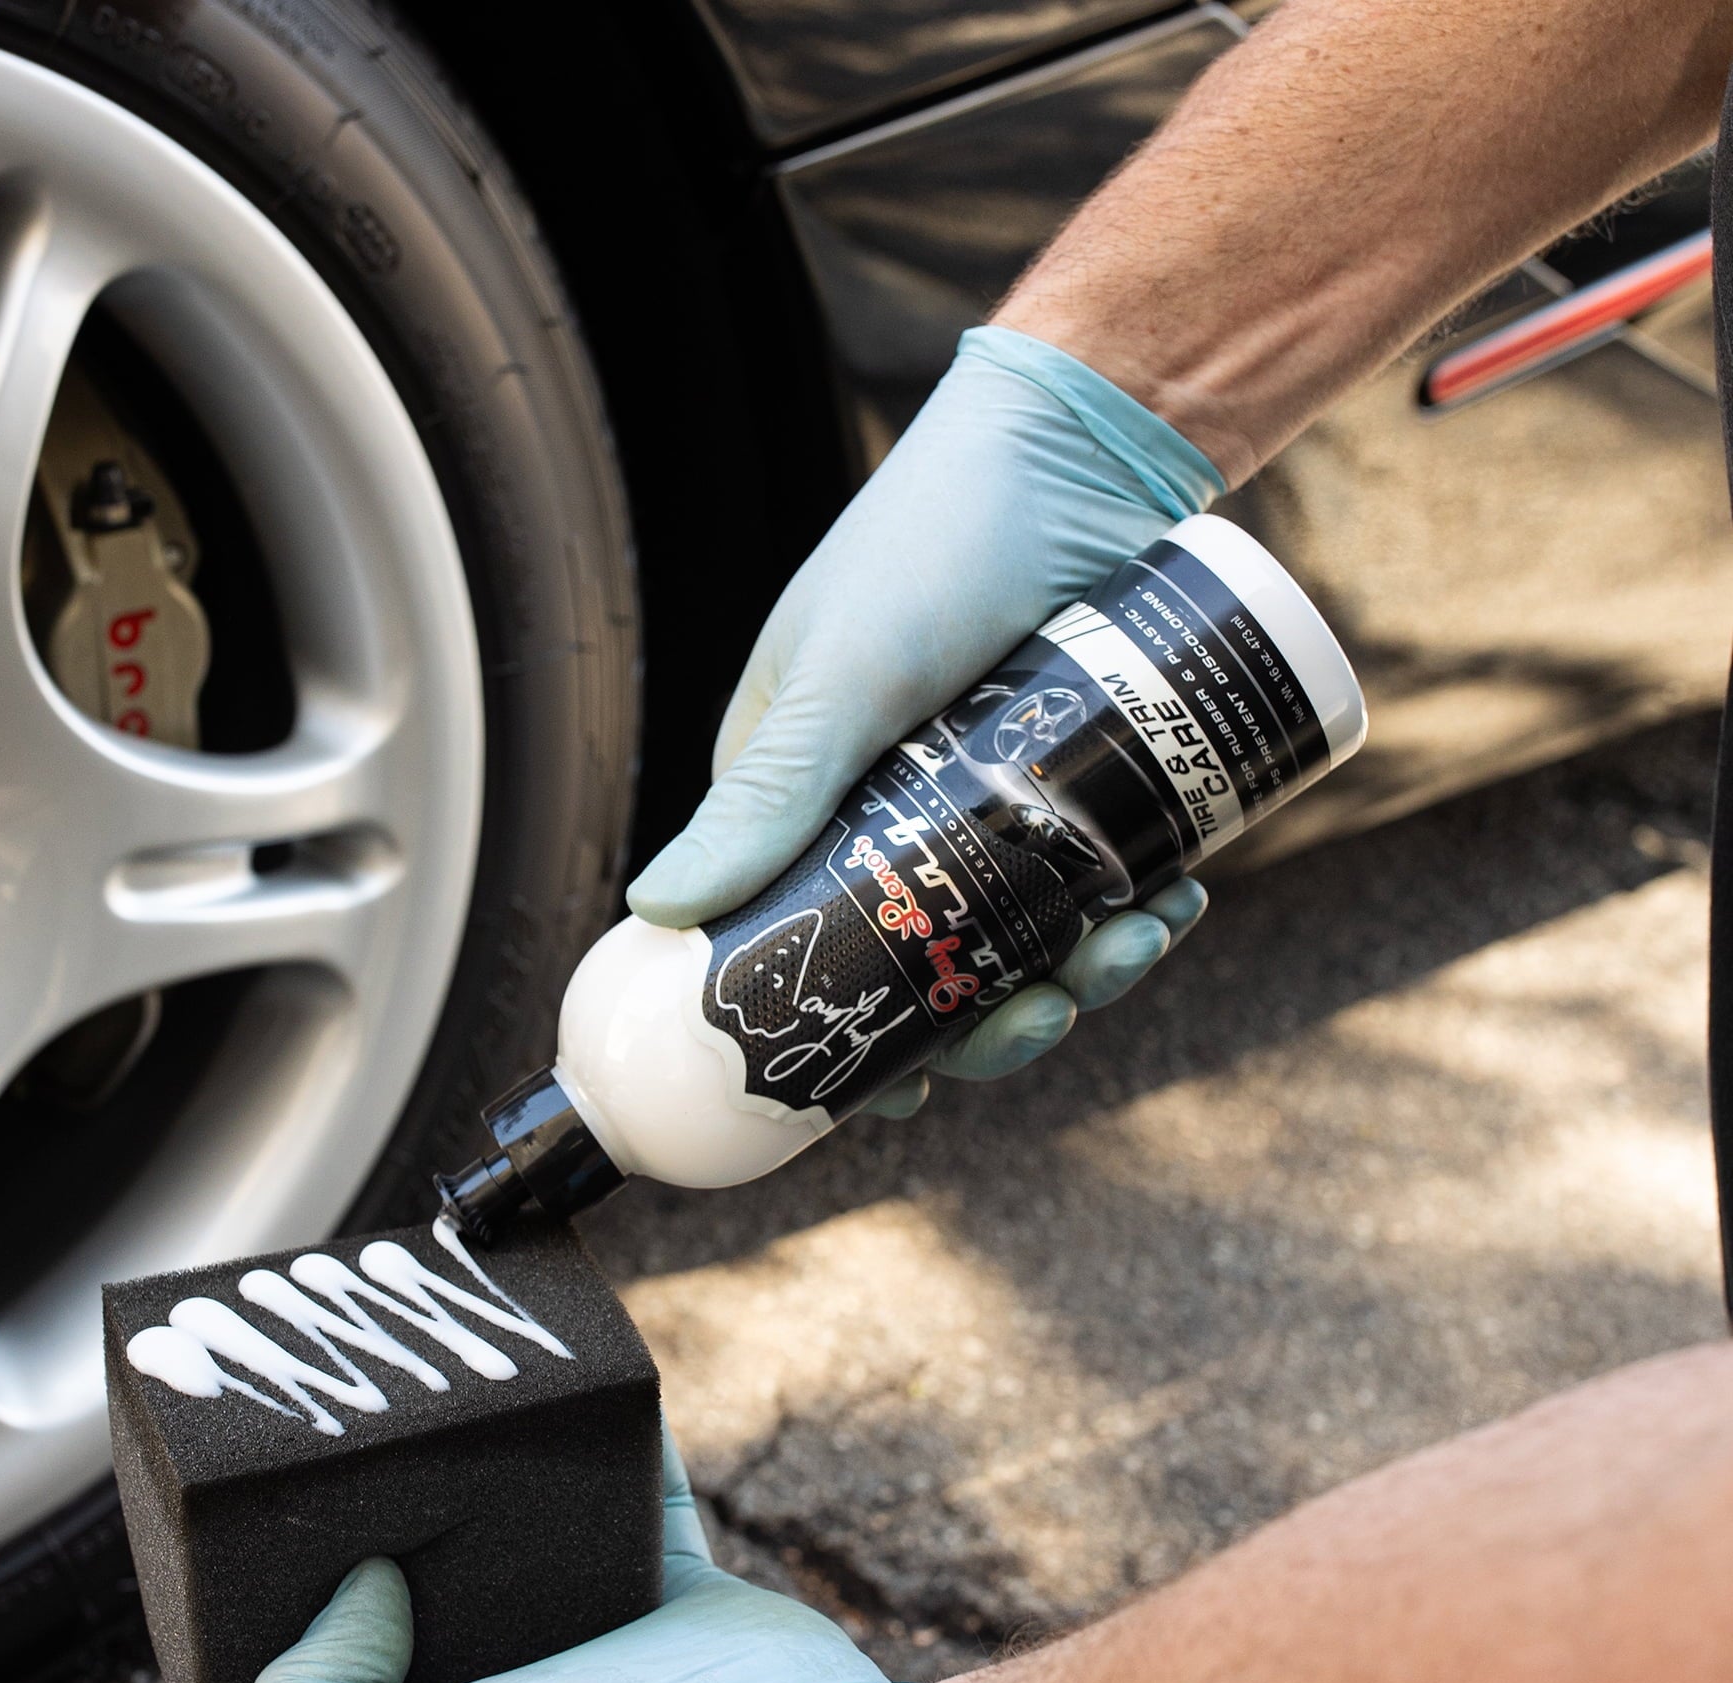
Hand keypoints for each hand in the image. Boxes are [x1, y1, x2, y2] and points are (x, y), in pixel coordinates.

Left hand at [251, 1428, 912, 1682]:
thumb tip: (367, 1581)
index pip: (339, 1655)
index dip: (305, 1584)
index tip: (284, 1501)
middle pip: (432, 1571)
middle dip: (400, 1499)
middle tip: (366, 1409)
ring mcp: (597, 1635)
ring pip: (530, 1519)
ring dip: (501, 1455)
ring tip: (457, 1375)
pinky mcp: (675, 1579)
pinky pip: (636, 1478)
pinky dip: (614, 1426)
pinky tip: (575, 1367)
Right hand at [626, 326, 1222, 1115]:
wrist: (1088, 440)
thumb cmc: (939, 533)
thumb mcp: (846, 672)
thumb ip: (765, 792)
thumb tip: (659, 913)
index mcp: (802, 796)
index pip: (807, 944)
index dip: (855, 1032)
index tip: (911, 1089)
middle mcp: (891, 808)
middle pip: (931, 960)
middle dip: (993, 1008)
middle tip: (1052, 1012)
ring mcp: (991, 795)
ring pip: (1026, 928)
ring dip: (1083, 962)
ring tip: (1139, 937)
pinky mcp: (1077, 775)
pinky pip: (1099, 873)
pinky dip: (1137, 902)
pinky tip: (1176, 898)